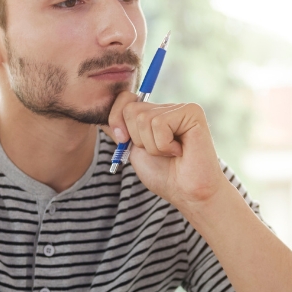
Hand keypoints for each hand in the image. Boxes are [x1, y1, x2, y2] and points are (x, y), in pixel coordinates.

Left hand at [108, 93, 227, 209]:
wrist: (187, 192)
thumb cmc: (164, 175)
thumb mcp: (132, 149)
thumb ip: (119, 129)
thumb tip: (99, 113)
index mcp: (153, 113)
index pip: (124, 99)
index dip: (117, 120)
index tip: (125, 142)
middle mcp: (167, 107)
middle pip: (131, 110)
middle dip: (137, 139)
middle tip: (158, 152)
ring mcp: (180, 108)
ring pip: (143, 118)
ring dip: (152, 145)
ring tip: (170, 153)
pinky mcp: (192, 112)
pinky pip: (159, 124)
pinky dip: (164, 145)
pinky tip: (180, 151)